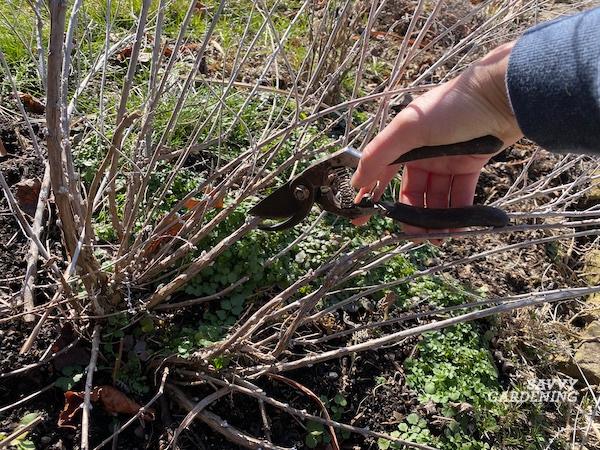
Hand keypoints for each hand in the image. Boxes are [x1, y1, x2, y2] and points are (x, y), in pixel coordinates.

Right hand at [351, 42, 522, 236]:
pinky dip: (457, 213)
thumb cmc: (451, 107)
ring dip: (434, 219)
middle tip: (412, 237)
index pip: (382, 174)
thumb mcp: (408, 128)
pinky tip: (455, 229)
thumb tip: (355, 182)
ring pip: (436, 198)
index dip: (372, 196)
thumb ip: (379, 154)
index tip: (361, 219)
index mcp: (404, 143)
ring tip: (435, 239)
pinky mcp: (470, 166)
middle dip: (410, 215)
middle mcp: (423, 153)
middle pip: (412, 192)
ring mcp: (446, 161)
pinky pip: (459, 195)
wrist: (501, 96)